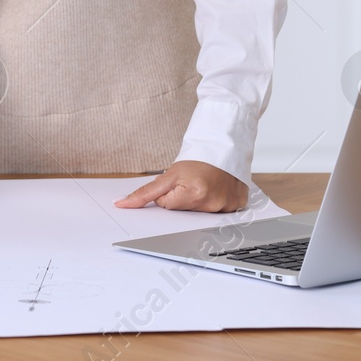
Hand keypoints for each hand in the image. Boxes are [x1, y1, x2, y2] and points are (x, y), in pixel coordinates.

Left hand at [114, 160, 248, 212]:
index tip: (179, 183)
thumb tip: (121, 204)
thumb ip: (145, 193)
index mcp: (194, 195)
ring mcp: (227, 206)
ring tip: (206, 185)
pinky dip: (217, 202)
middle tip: (193, 183)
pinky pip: (221, 211)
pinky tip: (218, 189)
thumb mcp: (168, 174)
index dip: (169, 194)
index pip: (167, 206)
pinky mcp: (239, 205)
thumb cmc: (198, 161)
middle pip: (183, 212)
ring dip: (200, 201)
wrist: (224, 147)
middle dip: (184, 199)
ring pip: (200, 212)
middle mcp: (212, 204)